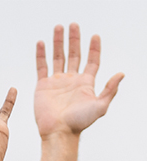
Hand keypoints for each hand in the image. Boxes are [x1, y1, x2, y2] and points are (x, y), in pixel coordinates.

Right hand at [35, 24, 122, 140]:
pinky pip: (42, 67)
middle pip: (74, 54)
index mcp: (85, 83)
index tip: (95, 36)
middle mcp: (71, 80)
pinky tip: (42, 43)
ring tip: (58, 28)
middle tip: (73, 25)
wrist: (58, 132)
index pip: (92, 61)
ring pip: (58, 57)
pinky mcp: (42, 86)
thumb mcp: (101, 106)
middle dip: (74, 39)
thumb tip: (121, 74)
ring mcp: (56, 82)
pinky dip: (41, 55)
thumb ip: (110, 90)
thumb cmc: (79, 123)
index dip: (94, 48)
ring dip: (58, 42)